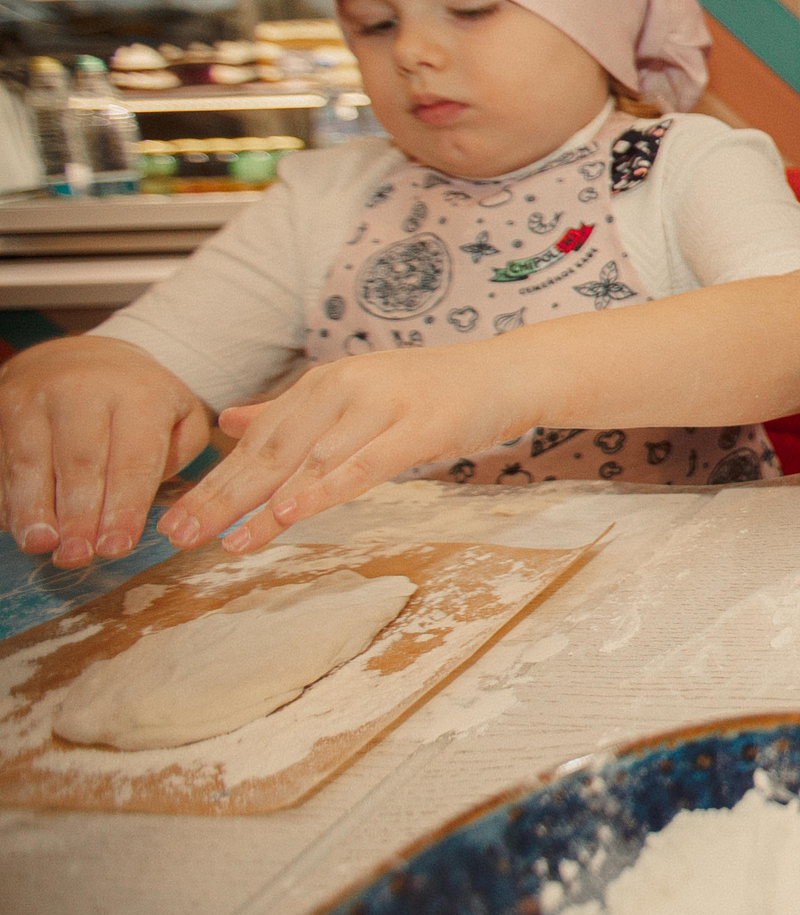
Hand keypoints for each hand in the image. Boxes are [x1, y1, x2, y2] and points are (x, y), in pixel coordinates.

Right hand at [0, 336, 208, 564]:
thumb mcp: (179, 415)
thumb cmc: (139, 400)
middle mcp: (84, 389)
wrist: (83, 357)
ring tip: (43, 545)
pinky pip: (2, 457)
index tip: (118, 547)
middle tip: (79, 555)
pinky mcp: (2, 405)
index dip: (125, 507)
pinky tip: (16, 525)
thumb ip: (178, 454)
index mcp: (139, 393)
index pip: (133, 459)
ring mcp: (36, 396)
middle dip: (80, 515)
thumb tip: (153, 501)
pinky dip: (8, 495)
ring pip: (32, 460)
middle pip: (80, 462)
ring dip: (35, 509)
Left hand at [159, 343, 533, 553]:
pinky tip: (295, 511)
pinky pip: (366, 462)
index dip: (214, 480)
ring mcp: (384, 406)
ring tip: (230, 541)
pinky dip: (328, 487)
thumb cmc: (433, 389)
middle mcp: (346, 388)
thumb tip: (231, 422)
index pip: (258, 439)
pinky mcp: (421, 426)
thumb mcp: (356, 390)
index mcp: (325, 383)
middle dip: (224, 497)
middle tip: (181, 537)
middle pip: (274, 450)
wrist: (509, 372)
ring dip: (267, 505)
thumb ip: (292, 409)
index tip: (176, 519)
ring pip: (313, 461)